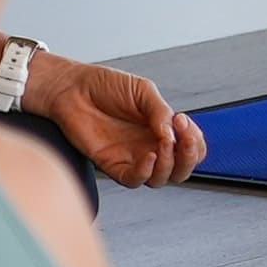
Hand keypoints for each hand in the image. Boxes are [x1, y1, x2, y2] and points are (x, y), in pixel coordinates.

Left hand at [29, 54, 206, 188]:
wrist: (72, 88)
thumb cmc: (103, 86)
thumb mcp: (142, 90)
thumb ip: (160, 111)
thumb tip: (172, 133)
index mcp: (160, 129)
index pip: (191, 148)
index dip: (194, 141)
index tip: (183, 121)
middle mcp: (149, 146)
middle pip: (181, 169)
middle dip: (189, 156)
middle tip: (181, 137)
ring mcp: (132, 158)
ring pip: (162, 179)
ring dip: (169, 164)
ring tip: (162, 143)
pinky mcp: (113, 165)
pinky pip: (134, 180)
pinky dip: (146, 173)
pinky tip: (149, 156)